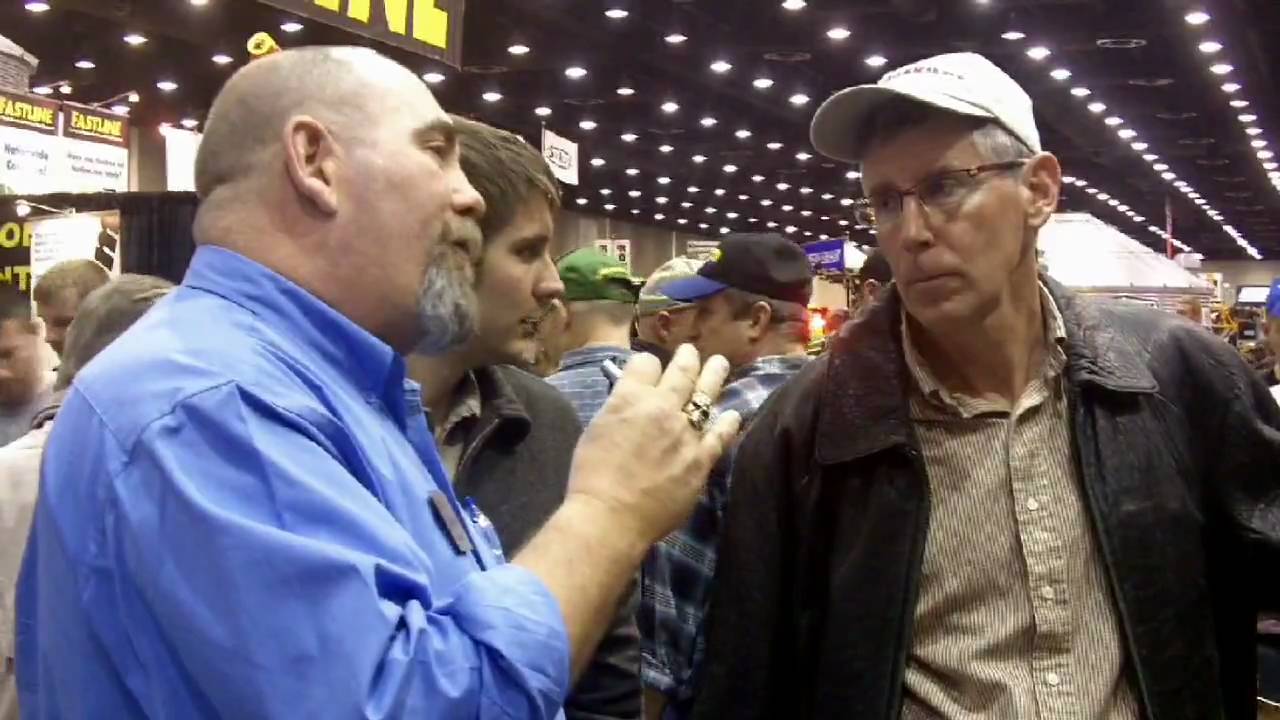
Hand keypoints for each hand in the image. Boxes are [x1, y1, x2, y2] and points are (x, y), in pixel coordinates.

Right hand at [566, 344, 741, 545]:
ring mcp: (685, 433)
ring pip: (706, 395)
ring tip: (719, 364)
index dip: (646, 363)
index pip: (645, 363)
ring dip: (713, 376)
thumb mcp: (596, 429)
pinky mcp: (701, 459)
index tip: (648, 368)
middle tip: (691, 351)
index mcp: (630, 398)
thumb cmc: (592, 476)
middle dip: (687, 358)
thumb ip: (618, 410)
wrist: (611, 516)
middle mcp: (661, 408)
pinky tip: (733, 414)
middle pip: (680, 372)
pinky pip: (720, 435)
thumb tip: (631, 401)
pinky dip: (728, 422)